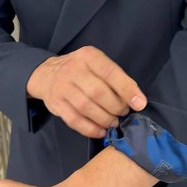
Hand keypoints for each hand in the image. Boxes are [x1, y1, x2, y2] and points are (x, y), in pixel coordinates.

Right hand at [26, 45, 146, 137]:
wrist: (46, 74)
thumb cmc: (80, 70)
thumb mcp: (96, 64)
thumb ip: (114, 77)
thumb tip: (136, 99)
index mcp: (88, 56)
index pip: (110, 73)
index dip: (127, 89)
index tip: (139, 103)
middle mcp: (73, 69)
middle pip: (98, 93)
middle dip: (115, 107)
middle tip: (122, 113)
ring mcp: (62, 87)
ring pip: (86, 108)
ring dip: (104, 119)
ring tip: (113, 122)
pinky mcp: (55, 103)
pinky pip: (74, 120)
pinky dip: (90, 129)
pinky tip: (100, 131)